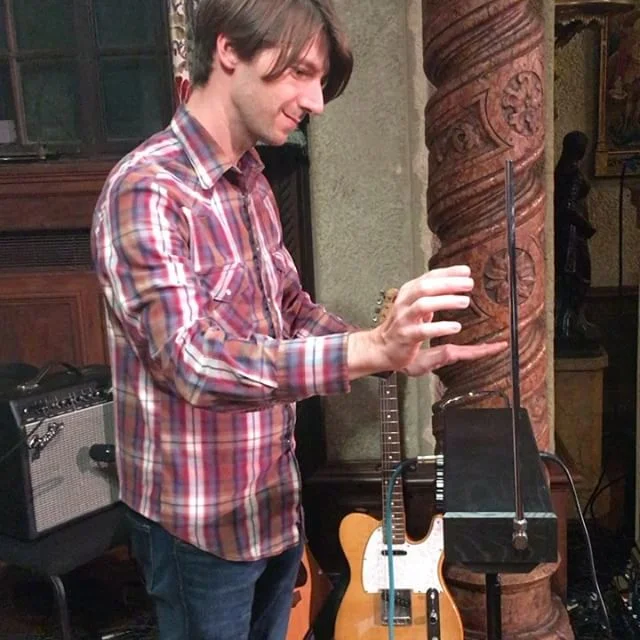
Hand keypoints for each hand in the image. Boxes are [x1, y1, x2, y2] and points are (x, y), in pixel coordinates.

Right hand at [347, 265, 506, 377]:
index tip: (466, 271)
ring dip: (445, 302)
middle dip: (448, 283)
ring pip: (423, 305)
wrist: (381, 347)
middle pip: (425, 287)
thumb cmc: (402, 326)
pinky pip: (423, 330)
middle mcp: (404, 303)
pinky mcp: (406, 336)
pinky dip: (440, 327)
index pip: (429, 277)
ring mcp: (404, 319)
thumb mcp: (416, 306)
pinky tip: (455, 326)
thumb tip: (457, 283)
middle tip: (468, 284)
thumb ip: (433, 295)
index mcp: (408, 293)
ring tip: (464, 302)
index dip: (448, 272)